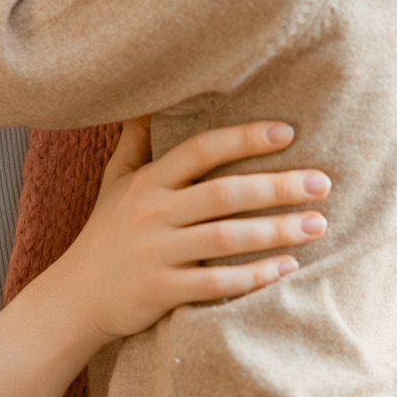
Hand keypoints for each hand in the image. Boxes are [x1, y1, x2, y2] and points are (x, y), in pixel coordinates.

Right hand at [31, 117, 328, 346]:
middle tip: (322, 183)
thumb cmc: (105, 234)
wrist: (75, 298)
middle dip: (277, 187)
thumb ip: (137, 142)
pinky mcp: (161, 291)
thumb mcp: (115, 182)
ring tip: (318, 224)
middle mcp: (152, 213)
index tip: (287, 133)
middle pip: (223, 194)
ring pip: (226, 238)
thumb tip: (149, 98)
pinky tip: (287, 268)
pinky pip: (216, 283)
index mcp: (148, 182)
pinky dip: (254, 276)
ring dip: (276, 231)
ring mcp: (156, 253)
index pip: (200, 150)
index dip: (243, 138)